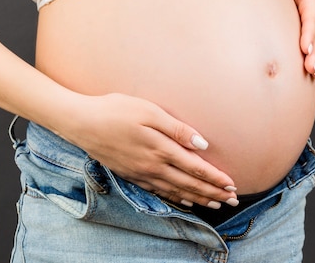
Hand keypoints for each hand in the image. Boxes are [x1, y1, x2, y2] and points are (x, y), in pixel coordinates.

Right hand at [64, 93, 238, 208]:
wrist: (81, 122)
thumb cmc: (116, 110)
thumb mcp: (149, 111)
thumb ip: (177, 129)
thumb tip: (202, 144)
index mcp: (160, 149)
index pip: (196, 168)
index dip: (215, 178)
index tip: (232, 185)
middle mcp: (153, 166)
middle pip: (189, 184)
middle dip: (213, 192)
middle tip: (232, 200)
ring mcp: (141, 173)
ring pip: (176, 191)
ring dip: (198, 198)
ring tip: (215, 204)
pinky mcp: (131, 175)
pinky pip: (159, 192)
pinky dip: (176, 198)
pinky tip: (185, 200)